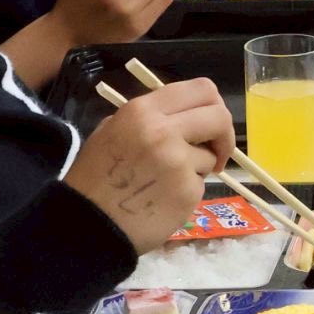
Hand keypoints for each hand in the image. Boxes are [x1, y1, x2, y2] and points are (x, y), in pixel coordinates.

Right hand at [64, 77, 234, 251]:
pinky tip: (162, 199)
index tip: (210, 123)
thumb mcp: (111, 131)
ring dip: (196, 168)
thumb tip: (184, 117)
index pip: (201, 89)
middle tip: (216, 151)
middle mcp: (163, 131)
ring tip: (164, 182)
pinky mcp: (187, 191)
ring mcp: (178, 162)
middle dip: (224, 135)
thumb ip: (149, 118)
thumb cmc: (95, 178)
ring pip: (209, 156)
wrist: (89, 224)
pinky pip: (200, 185)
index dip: (214, 104)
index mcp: (143, 111)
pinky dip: (187, 192)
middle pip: (219, 117)